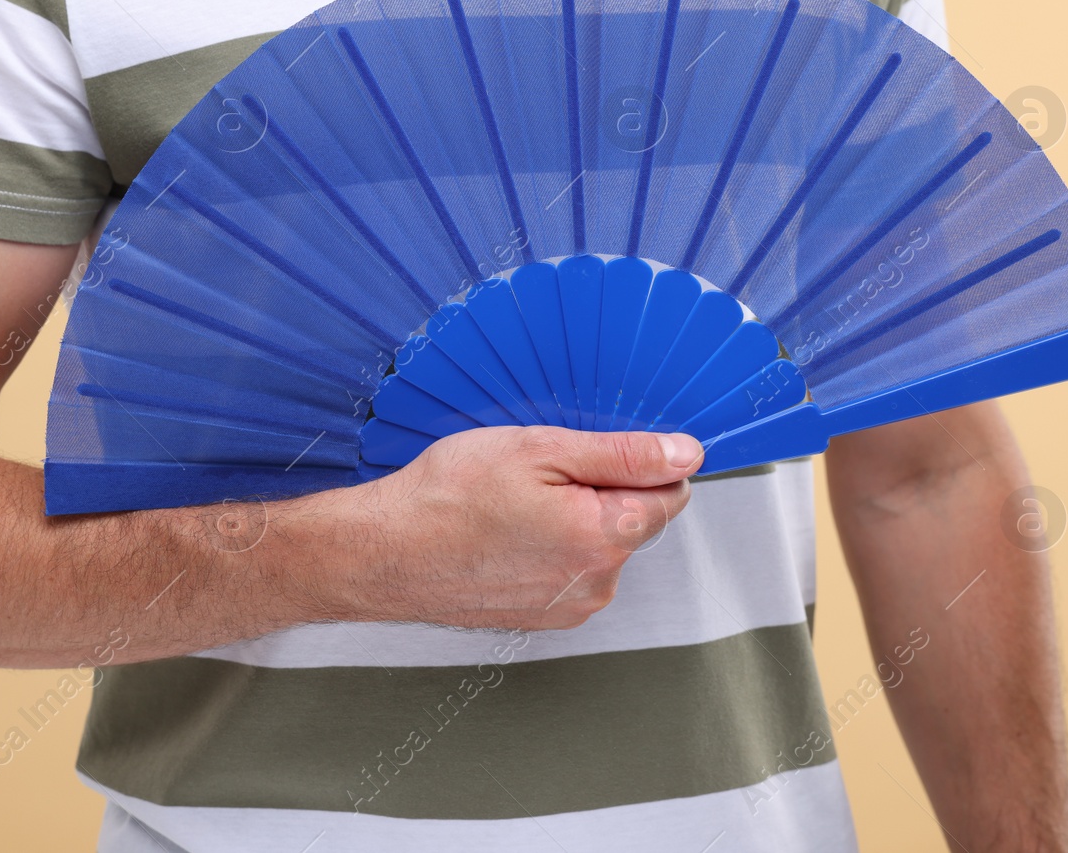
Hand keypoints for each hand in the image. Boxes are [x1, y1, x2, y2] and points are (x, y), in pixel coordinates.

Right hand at [299, 426, 702, 630]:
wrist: (382, 552)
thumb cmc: (446, 498)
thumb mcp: (539, 450)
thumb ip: (622, 454)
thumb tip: (685, 454)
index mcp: (605, 537)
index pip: (671, 492)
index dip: (640, 460)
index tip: (595, 449)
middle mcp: (597, 583)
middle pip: (634, 519)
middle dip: (601, 489)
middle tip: (539, 471)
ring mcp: (569, 607)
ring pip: (599, 545)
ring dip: (573, 518)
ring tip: (513, 503)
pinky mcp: (543, 617)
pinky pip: (568, 570)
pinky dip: (547, 547)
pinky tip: (505, 531)